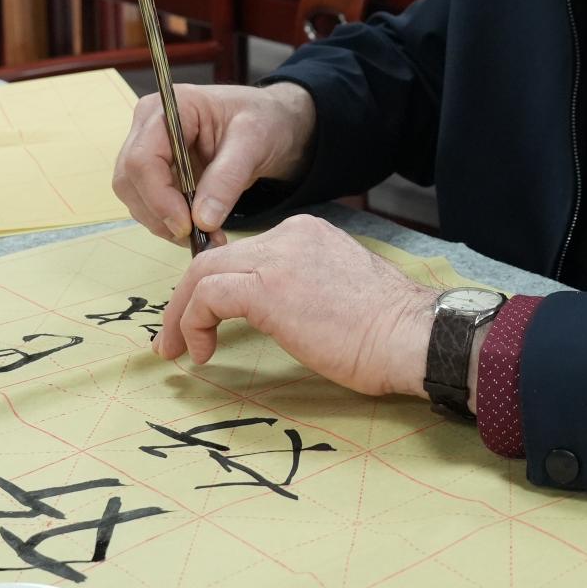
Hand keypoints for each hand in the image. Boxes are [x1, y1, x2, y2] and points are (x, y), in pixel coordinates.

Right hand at [111, 82, 316, 246]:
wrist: (269, 124)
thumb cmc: (262, 120)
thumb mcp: (253, 142)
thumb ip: (227, 178)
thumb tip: (202, 220)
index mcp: (168, 108)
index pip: (142, 158)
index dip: (158, 197)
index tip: (188, 225)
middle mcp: (148, 127)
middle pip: (130, 181)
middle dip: (160, 215)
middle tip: (199, 237)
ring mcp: (149, 150)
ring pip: (135, 198)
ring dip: (164, 224)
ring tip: (206, 235)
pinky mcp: (156, 173)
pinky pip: (149, 205)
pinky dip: (170, 224)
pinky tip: (200, 229)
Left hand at [153, 215, 435, 396]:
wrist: (412, 335)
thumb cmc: (386, 331)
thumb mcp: (336, 292)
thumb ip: (301, 288)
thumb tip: (274, 313)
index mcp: (306, 234)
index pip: (245, 253)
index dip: (216, 288)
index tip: (208, 321)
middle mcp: (288, 236)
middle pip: (215, 258)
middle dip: (185, 300)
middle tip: (174, 338)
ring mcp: (277, 259)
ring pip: (202, 273)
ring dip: (180, 315)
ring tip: (178, 350)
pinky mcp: (267, 289)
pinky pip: (207, 297)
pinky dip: (193, 324)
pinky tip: (202, 353)